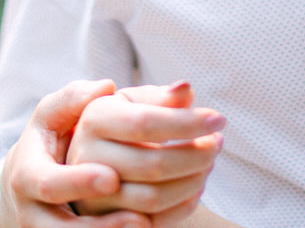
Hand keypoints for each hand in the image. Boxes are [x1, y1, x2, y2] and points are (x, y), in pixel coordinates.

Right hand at [0, 79, 147, 227]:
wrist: (29, 183)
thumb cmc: (49, 139)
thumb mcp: (53, 115)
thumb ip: (75, 98)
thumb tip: (104, 86)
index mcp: (27, 175)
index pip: (48, 183)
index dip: (78, 183)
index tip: (112, 177)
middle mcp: (32, 211)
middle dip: (96, 224)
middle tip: (137, 216)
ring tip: (145, 225)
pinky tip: (146, 227)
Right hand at [69, 81, 225, 227]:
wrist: (98, 157)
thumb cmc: (124, 122)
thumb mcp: (134, 102)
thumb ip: (160, 97)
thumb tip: (185, 89)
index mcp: (94, 119)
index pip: (145, 123)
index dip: (187, 123)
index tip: (219, 120)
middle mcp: (86, 158)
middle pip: (152, 164)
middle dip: (196, 155)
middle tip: (217, 143)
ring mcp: (93, 195)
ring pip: (154, 197)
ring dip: (193, 181)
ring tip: (208, 162)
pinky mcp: (106, 221)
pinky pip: (153, 222)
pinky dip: (183, 205)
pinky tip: (196, 186)